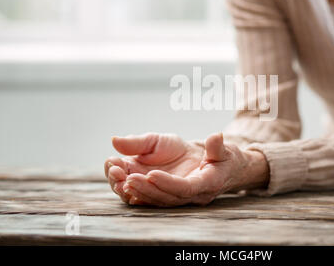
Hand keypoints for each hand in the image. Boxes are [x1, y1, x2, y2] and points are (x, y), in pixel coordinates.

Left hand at [104, 132, 268, 206]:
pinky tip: (116, 177)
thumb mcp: (219, 147)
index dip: (167, 183)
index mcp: (207, 184)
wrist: (218, 167)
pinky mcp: (166, 194)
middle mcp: (190, 196)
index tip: (150, 174)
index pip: (185, 188)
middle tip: (124, 176)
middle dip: (143, 188)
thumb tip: (216, 135)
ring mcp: (177, 197)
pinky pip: (148, 196)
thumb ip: (216, 144)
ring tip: (114, 172)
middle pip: (164, 198)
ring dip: (133, 188)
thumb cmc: (219, 156)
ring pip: (153, 198)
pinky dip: (131, 188)